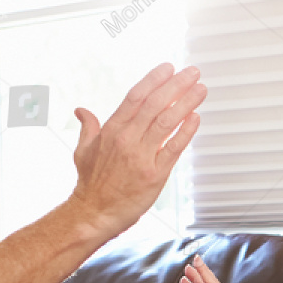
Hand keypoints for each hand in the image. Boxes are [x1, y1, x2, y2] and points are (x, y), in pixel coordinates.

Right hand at [68, 64, 205, 240]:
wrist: (93, 214)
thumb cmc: (90, 184)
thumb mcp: (82, 150)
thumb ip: (88, 127)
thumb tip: (81, 111)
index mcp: (111, 130)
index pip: (136, 96)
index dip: (154, 79)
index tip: (168, 68)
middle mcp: (127, 139)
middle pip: (155, 104)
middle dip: (176, 85)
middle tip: (192, 72)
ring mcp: (141, 156)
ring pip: (167, 122)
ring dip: (186, 102)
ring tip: (200, 89)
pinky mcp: (155, 175)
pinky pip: (174, 149)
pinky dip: (186, 132)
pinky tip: (196, 118)